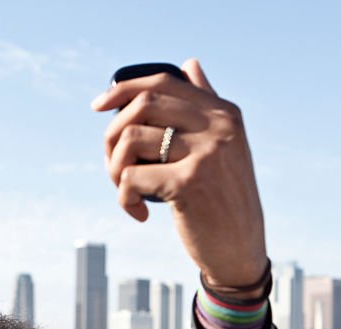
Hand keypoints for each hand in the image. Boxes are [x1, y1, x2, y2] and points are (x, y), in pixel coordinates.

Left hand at [91, 58, 267, 289]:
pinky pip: (131, 177)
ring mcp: (206, 154)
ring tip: (126, 192)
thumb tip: (190, 64)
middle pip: (142, 105)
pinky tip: (140, 214)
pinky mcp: (188, 184)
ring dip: (114, 169)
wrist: (241, 252)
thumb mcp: (226, 148)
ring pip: (130, 139)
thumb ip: (207, 107)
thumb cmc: (225, 202)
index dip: (124, 89)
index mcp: (225, 114)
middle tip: (115, 166)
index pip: (164, 83)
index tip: (99, 107)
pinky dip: (125, 198)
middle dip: (113, 134)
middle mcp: (219, 127)